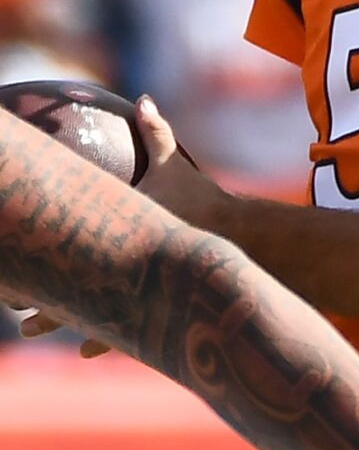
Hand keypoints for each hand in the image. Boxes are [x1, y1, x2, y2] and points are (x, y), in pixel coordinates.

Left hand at [17, 96, 222, 356]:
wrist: (244, 241)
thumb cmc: (205, 201)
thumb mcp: (178, 167)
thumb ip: (158, 132)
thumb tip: (143, 98)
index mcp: (113, 228)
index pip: (63, 239)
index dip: (31, 249)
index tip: (7, 256)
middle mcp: (118, 262)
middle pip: (65, 279)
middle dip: (33, 292)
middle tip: (7, 302)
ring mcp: (135, 287)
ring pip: (85, 308)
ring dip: (56, 320)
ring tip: (28, 330)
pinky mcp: (156, 305)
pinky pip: (123, 327)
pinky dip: (101, 339)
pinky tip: (86, 351)